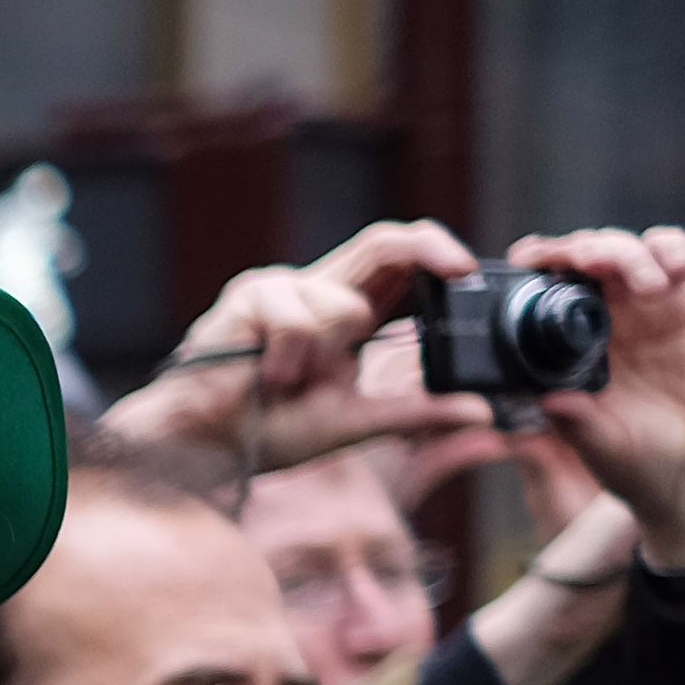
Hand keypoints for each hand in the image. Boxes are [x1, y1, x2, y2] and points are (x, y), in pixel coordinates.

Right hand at [100, 219, 495, 471]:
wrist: (202, 443)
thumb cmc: (264, 429)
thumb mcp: (356, 420)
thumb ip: (416, 410)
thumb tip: (481, 412)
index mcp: (342, 311)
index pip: (398, 261)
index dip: (437, 254)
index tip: (468, 272)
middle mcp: (314, 290)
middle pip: (384, 242)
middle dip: (427, 250)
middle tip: (457, 271)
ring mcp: (281, 288)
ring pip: (345, 303)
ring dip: (327, 353)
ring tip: (288, 382)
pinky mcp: (250, 296)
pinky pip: (300, 317)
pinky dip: (291, 356)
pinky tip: (269, 376)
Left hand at [508, 225, 684, 566]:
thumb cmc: (634, 460)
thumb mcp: (598, 445)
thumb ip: (577, 422)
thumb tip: (550, 401)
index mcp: (558, 347)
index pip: (537, 290)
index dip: (531, 266)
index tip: (525, 261)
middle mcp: (594, 321)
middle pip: (579, 258)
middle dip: (579, 249)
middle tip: (586, 262)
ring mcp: (637, 309)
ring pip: (623, 249)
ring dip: (626, 250)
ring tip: (643, 283)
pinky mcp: (681, 306)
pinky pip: (672, 258)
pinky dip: (671, 248)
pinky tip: (677, 269)